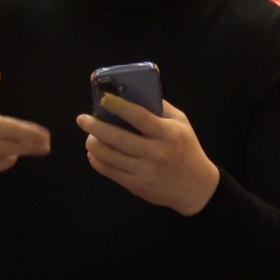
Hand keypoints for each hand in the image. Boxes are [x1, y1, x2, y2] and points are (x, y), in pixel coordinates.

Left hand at [77, 95, 219, 215]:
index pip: (139, 117)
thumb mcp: (181, 124)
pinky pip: (109, 171)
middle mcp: (155, 153)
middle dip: (95, 126)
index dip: (119, 106)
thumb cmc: (187, 149)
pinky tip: (94, 152)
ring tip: (89, 136)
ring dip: (93, 143)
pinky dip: (97, 160)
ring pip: (108, 156)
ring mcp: (144, 171)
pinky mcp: (136, 185)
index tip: (104, 99)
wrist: (197, 187)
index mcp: (167, 134)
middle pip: (117, 138)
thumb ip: (161, 107)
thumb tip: (135, 92)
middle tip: (82, 119)